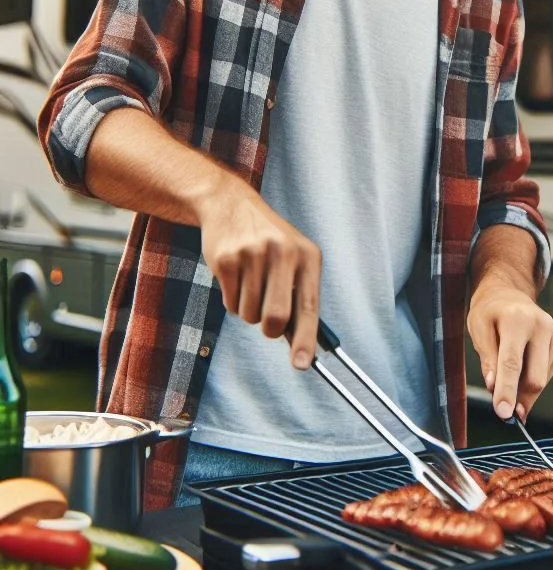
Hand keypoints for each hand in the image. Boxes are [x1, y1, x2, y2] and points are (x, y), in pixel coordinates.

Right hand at [198, 183, 321, 369]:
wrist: (231, 205)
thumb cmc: (269, 241)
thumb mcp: (294, 257)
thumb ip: (299, 295)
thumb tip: (301, 342)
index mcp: (308, 256)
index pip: (309, 306)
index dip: (306, 339)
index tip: (302, 365)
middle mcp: (284, 253)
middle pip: (276, 318)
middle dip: (269, 329)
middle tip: (266, 319)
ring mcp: (254, 255)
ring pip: (249, 315)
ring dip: (248, 310)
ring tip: (250, 282)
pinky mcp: (226, 260)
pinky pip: (230, 303)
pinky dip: (232, 299)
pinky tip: (236, 275)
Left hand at [467, 276, 552, 420]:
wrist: (509, 294)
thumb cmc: (490, 312)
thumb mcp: (478, 328)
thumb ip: (487, 358)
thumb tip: (494, 388)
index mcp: (518, 319)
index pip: (512, 362)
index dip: (507, 391)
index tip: (503, 414)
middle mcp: (542, 327)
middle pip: (534, 377)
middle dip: (518, 398)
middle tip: (501, 409)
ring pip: (542, 381)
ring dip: (523, 391)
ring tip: (506, 381)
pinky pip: (546, 376)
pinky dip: (531, 382)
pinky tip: (520, 370)